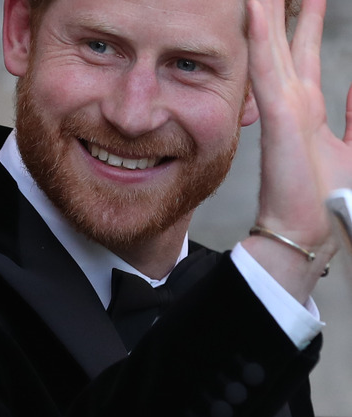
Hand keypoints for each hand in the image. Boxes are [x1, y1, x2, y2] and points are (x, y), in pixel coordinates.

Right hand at [243, 0, 351, 299]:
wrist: (306, 229)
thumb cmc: (326, 196)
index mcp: (307, 107)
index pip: (305, 51)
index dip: (306, 20)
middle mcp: (292, 101)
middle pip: (287, 41)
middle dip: (287, 7)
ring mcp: (283, 106)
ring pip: (272, 45)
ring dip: (267, 12)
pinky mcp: (280, 116)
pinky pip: (268, 69)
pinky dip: (262, 37)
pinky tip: (255, 9)